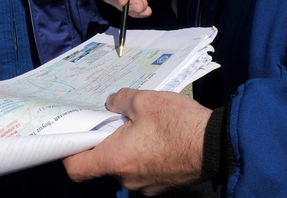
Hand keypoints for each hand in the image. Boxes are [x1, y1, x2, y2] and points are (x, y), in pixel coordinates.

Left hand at [63, 89, 210, 194]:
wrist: (217, 145)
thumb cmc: (178, 123)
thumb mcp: (146, 100)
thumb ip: (121, 100)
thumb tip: (111, 103)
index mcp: (116, 159)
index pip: (76, 168)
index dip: (69, 152)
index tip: (75, 135)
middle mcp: (126, 179)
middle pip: (102, 164)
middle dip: (107, 141)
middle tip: (117, 119)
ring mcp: (144, 186)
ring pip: (124, 165)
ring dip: (128, 147)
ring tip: (144, 124)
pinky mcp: (161, 185)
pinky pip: (142, 169)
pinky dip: (144, 154)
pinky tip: (159, 137)